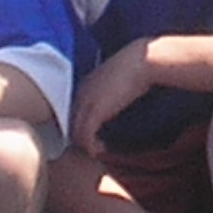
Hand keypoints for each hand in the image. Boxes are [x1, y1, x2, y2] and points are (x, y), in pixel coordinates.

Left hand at [70, 42, 155, 157]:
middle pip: (71, 123)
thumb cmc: (136, 67)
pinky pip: (85, 136)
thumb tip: (114, 102)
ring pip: (75, 132)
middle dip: (80, 137)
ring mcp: (85, 102)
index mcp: (84, 85)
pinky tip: (99, 150)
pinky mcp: (95, 112)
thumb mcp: (117, 79)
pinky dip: (90, 146)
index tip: (93, 136)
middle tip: (94, 147)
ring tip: (98, 151)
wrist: (141, 61)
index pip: (75, 111)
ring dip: (85, 145)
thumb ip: (109, 91)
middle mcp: (80, 94)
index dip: (81, 125)